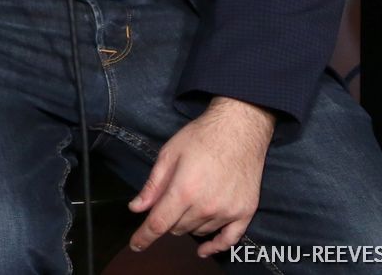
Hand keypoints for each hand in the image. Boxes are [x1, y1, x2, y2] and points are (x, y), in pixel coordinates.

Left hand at [128, 96, 274, 257]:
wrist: (239, 130)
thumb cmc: (201, 137)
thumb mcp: (169, 155)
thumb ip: (153, 185)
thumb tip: (136, 208)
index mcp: (184, 191)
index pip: (159, 223)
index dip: (144, 237)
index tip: (135, 245)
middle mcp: (207, 206)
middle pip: (177, 228)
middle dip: (167, 219)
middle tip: (169, 200)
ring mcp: (228, 212)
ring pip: (198, 231)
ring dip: (188, 223)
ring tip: (190, 201)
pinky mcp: (245, 212)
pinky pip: (229, 240)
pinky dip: (215, 247)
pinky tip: (204, 250)